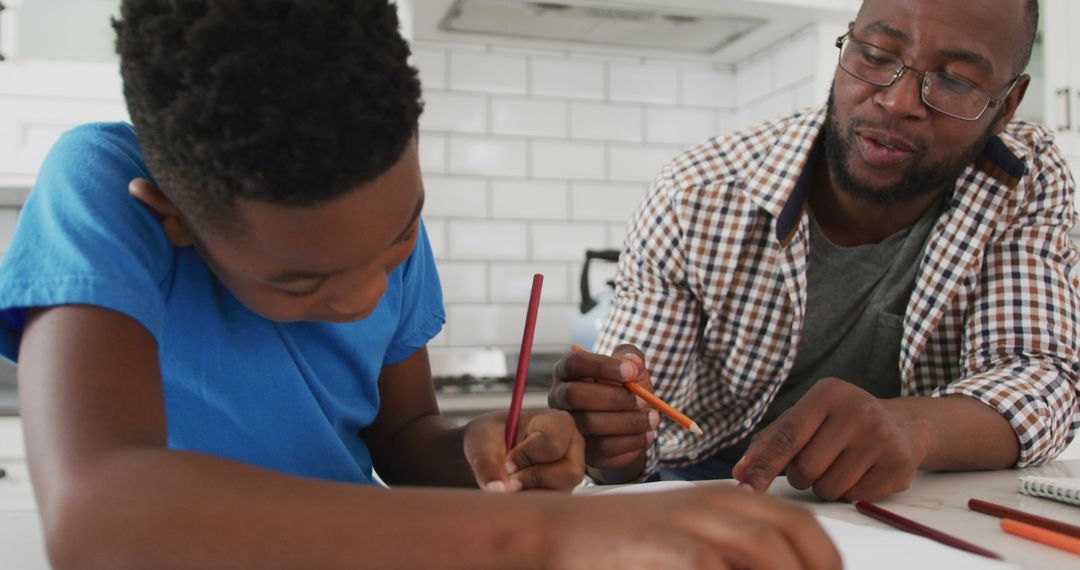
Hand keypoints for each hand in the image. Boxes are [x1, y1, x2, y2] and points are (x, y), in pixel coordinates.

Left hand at [463, 409, 583, 492]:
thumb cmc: (490, 438)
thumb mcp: (481, 441)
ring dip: (530, 493)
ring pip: (560, 494)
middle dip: (532, 478)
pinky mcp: (562, 494)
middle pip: (568, 473)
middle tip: (508, 477)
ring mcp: (569, 474)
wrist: (487, 454)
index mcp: (558, 424)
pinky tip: (516, 493)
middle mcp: (572, 449)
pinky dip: (529, 504)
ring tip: (510, 483)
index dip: (526, 456)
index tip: (506, 461)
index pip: (552, 444)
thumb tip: (497, 489)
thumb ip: (487, 461)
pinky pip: (552, 508)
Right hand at [548, 345, 659, 478]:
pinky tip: (647, 435)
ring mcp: (568, 425)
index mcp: (568, 370)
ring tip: (652, 419)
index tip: (631, 372)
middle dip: (614, 398)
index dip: (602, 366)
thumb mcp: (630, 367)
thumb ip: (631, 357)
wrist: (629, 421)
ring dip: (628, 421)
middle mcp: (560, 396)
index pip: (574, 362)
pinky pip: (603, 447)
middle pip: (575, 395)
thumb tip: (632, 363)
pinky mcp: (582, 449)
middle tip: (643, 400)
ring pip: (590, 423)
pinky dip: (630, 441)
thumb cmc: (624, 388)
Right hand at [550, 485, 841, 569]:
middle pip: (789, 529)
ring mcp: (686, 519)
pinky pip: (709, 562)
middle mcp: (711, 502)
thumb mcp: (685, 540)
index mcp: (723, 499)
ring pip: (763, 544)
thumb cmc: (623, 545)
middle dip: (816, 566)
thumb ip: (727, 553)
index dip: (826, 556)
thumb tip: (775, 564)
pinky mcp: (659, 542)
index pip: (798, 521)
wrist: (559, 532)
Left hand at [733, 378, 924, 501]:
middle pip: (806, 469)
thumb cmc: (838, 424)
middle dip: (802, 475)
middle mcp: (858, 410)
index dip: (763, 465)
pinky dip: (851, 492)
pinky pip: (855, 498)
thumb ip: (770, 443)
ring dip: (826, 485)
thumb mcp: (806, 419)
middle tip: (818, 460)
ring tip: (841, 464)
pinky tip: (862, 471)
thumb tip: (740, 474)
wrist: (900, 426)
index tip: (744, 488)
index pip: (787, 436)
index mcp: (828, 393)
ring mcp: (882, 437)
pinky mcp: (899, 465)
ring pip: (829, 488)